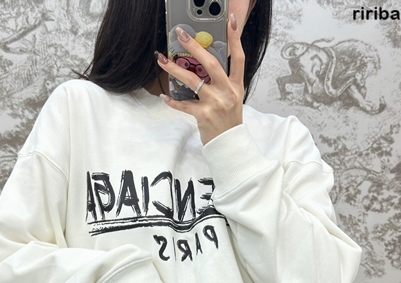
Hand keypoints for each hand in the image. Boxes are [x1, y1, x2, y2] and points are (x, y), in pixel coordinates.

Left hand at [155, 13, 243, 145]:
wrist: (229, 145)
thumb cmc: (228, 121)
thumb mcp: (233, 98)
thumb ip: (223, 82)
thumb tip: (204, 65)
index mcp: (236, 86)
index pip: (238, 57)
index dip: (235, 37)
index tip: (230, 20)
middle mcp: (227, 92)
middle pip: (212, 63)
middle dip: (195, 46)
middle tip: (181, 34)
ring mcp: (216, 103)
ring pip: (193, 81)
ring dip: (175, 69)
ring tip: (162, 60)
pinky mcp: (204, 115)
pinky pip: (184, 105)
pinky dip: (173, 102)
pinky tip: (164, 97)